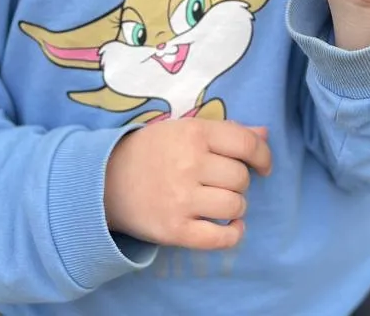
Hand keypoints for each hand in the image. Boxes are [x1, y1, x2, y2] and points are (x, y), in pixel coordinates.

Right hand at [104, 119, 271, 250]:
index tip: (262, 166)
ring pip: (234, 206)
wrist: (104, 180)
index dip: (263, 156)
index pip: (246, 144)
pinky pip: (219, 238)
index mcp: (193, 134)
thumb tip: (265, 134)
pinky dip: (232, 235)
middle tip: (222, 183)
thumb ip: (226, 131)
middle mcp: (189, 164)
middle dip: (240, 182)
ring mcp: (181, 199)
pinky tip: (230, 227)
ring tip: (220, 203)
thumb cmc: (152, 151)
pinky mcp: (174, 230)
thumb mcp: (184, 130)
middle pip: (241, 178)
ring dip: (235, 207)